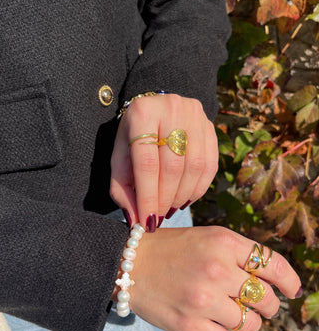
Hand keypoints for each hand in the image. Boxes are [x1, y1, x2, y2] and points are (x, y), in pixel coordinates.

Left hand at [110, 94, 217, 230]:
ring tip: (169, 208)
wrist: (154, 111)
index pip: (147, 163)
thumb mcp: (120, 159)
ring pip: (194, 167)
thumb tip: (136, 222)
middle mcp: (171, 108)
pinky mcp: (210, 125)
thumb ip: (123, 189)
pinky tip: (185, 198)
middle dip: (165, 199)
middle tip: (158, 218)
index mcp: (142, 114)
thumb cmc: (133, 139)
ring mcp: (194, 115)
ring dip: (182, 196)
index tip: (147, 222)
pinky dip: (198, 188)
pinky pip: (209, 164)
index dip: (148, 196)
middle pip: (173, 166)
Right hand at [126, 226, 300, 330]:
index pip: (273, 264)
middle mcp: (217, 269)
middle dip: (268, 303)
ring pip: (252, 322)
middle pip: (266, 297)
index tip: (292, 289)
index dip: (289, 280)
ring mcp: (204, 299)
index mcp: (223, 242)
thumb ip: (238, 254)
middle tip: (258, 303)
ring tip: (242, 318)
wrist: (128, 264)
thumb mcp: (207, 237)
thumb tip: (274, 282)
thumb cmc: (170, 249)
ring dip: (253, 323)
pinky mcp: (191, 326)